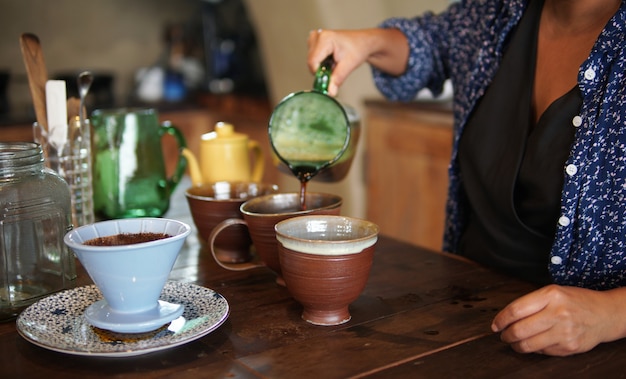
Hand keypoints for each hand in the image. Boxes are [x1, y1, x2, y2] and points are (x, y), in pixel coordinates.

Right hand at [307, 28, 408, 95]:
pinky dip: (321, 62)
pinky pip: (313, 58)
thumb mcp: (349, 65)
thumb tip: (330, 92)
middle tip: (335, 68)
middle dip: (322, 70)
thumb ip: (338, 79)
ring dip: (322, 66)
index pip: (312, 62)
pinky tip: (331, 59)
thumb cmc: (358, 48)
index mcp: (325, 38)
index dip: (319, 73)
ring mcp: (314, 37)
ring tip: (334, 62)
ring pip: (311, 61)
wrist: (363, 42)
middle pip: (311, 62)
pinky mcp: (314, 41)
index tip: (329, 79)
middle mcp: (317, 36)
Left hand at [491, 284, 625, 355]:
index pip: (516, 309)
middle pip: (520, 329)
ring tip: (514, 342)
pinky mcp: (569, 347)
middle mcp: (558, 313)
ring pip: (529, 344)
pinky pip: (542, 351)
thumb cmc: (575, 301)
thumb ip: (531, 302)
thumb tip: (506, 317)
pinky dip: (534, 349)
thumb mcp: (553, 292)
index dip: (501, 319)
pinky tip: (534, 343)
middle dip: (506, 335)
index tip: (495, 324)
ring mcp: (565, 332)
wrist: (604, 314)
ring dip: (516, 345)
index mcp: (551, 295)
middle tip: (503, 335)